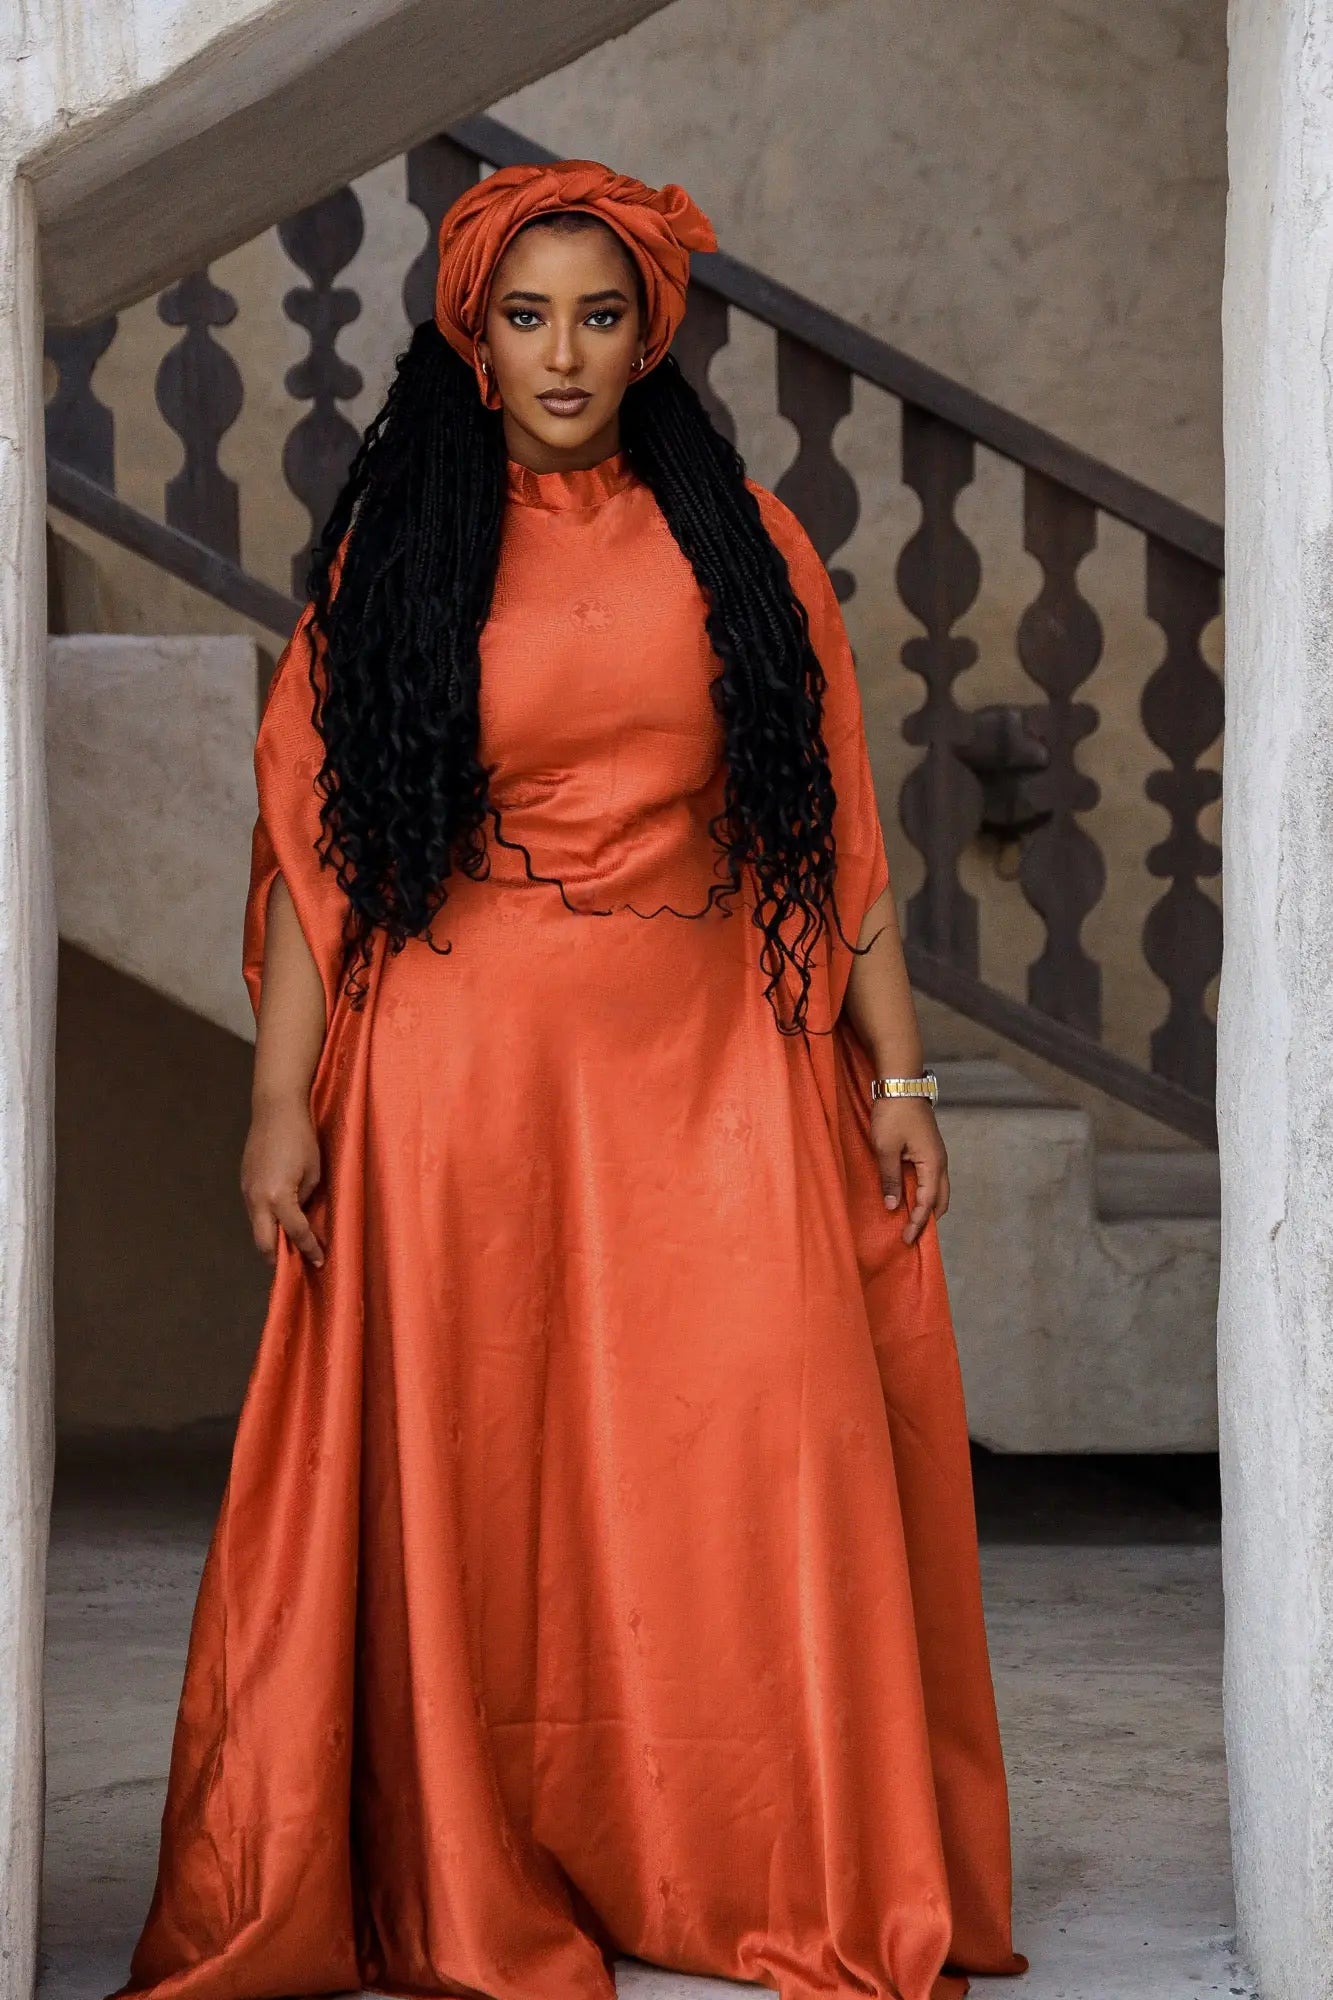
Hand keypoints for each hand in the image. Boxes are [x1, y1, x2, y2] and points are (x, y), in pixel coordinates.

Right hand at [241, 1094, 324, 1267]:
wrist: (275, 1109)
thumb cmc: (301, 1138)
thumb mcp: (313, 1172)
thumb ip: (304, 1199)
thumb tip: (300, 1216)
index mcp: (278, 1197)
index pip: (295, 1233)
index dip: (309, 1249)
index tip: (319, 1261)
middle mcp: (257, 1198)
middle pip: (263, 1242)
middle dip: (278, 1257)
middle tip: (296, 1265)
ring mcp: (247, 1191)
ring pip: (256, 1227)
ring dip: (270, 1239)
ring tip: (290, 1245)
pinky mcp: (244, 1182)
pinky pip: (254, 1211)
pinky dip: (266, 1221)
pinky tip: (279, 1220)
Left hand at [871, 1099, 949, 1245]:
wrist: (901, 1084)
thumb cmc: (893, 1114)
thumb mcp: (886, 1148)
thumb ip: (890, 1179)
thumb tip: (893, 1206)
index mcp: (933, 1164)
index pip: (927, 1203)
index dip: (917, 1223)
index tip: (906, 1239)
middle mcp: (940, 1162)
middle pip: (940, 1200)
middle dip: (928, 1219)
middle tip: (911, 1235)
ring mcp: (936, 1155)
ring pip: (938, 1190)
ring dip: (928, 1206)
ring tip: (911, 1220)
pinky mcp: (929, 1149)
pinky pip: (931, 1179)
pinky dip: (924, 1193)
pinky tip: (910, 1196)